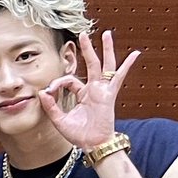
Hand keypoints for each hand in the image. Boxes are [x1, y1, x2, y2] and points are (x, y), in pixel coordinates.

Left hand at [40, 30, 140, 152]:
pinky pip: (119, 77)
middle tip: (83, 34)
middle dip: (87, 49)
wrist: (92, 144)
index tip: (48, 91)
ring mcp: (102, 90)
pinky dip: (127, 66)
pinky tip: (135, 54)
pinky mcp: (109, 94)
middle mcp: (93, 88)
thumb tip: (41, 92)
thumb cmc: (78, 134)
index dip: (57, 83)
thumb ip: (51, 106)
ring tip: (106, 34)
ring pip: (104, 65)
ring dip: (105, 49)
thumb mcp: (59, 120)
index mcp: (81, 93)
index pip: (69, 80)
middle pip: (91, 64)